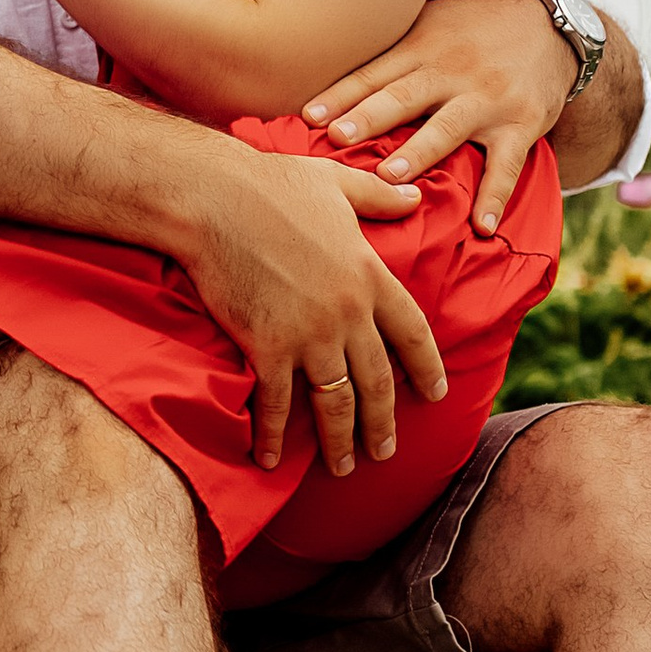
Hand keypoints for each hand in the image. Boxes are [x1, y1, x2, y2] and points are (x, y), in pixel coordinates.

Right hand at [182, 143, 447, 475]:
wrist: (214, 199)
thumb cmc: (272, 184)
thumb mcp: (338, 183)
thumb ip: (380, 196)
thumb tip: (416, 194)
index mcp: (371, 276)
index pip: (413, 334)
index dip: (427, 368)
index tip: (435, 394)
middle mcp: (348, 313)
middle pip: (377, 382)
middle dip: (383, 423)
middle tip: (386, 452)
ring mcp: (309, 335)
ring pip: (335, 403)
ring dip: (341, 441)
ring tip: (343, 468)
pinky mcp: (267, 347)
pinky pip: (278, 404)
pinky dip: (275, 436)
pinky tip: (272, 459)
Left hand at [302, 0, 574, 233]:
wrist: (549, 23)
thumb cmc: (473, 26)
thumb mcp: (430, 22)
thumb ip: (390, 47)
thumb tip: (324, 60)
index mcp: (422, 47)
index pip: (374, 74)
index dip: (341, 95)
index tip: (309, 117)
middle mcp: (452, 72)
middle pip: (404, 97)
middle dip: (369, 118)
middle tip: (338, 138)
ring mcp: (488, 100)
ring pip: (447, 129)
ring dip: (418, 153)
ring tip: (389, 177)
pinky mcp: (521, 124)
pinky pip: (507, 165)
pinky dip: (495, 197)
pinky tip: (481, 226)